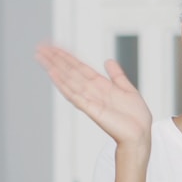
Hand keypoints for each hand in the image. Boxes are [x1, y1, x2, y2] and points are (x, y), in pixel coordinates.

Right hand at [36, 43, 152, 146]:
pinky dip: (63, 84)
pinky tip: (54, 74)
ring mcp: (90, 99)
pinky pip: (74, 95)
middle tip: (41, 47)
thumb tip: (108, 61)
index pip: (79, 67)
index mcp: (100, 85)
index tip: (54, 47)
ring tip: (42, 57)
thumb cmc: (135, 117)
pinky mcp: (91, 109)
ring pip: (68, 80)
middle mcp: (92, 91)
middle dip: (55, 58)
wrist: (140, 134)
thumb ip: (117, 75)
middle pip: (70, 71)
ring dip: (54, 67)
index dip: (66, 56)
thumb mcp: (127, 89)